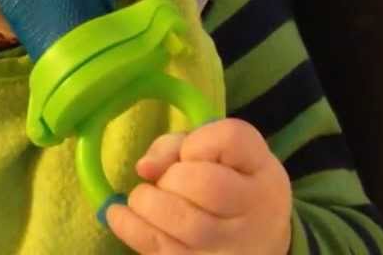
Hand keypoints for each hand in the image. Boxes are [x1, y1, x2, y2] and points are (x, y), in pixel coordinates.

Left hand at [107, 118, 291, 253]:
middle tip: (167, 182)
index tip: (191, 153)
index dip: (199, 141)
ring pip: (182, 220)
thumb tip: (144, 168)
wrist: (257, 241)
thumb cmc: (229, 184)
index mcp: (261, 170)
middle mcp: (255, 211)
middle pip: (205, 184)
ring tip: (145, 199)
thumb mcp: (216, 153)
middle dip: (171, 177)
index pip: (232, 139)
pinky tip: (120, 214)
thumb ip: (177, 146)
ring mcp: (230, 247)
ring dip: (147, 202)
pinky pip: (159, 249)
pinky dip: (129, 227)